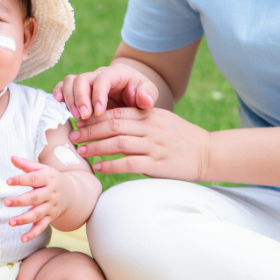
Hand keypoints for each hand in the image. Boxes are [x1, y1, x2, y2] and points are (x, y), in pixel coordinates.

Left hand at [4, 155, 73, 241]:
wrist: (72, 192)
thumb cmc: (51, 178)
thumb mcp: (42, 169)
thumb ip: (27, 164)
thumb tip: (11, 157)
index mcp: (48, 178)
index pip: (33, 179)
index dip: (21, 180)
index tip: (8, 181)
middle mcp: (51, 193)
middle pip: (35, 198)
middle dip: (21, 201)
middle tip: (6, 202)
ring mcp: (51, 207)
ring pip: (38, 214)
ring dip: (24, 219)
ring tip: (11, 222)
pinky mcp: (51, 218)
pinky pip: (42, 227)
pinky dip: (33, 234)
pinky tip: (22, 239)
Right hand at [54, 63, 157, 119]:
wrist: (130, 90)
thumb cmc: (139, 92)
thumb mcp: (148, 91)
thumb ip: (148, 94)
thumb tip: (145, 100)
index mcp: (115, 73)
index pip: (102, 79)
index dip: (98, 95)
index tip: (99, 112)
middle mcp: (97, 74)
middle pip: (82, 79)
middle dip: (80, 98)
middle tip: (84, 117)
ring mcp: (86, 81)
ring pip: (70, 82)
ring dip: (69, 99)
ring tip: (75, 116)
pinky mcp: (78, 90)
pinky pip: (63, 86)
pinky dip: (58, 94)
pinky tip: (59, 105)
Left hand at [71, 107, 210, 181]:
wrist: (207, 152)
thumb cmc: (180, 137)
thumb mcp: (160, 120)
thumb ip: (139, 120)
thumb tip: (111, 122)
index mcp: (149, 114)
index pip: (115, 112)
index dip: (94, 117)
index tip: (78, 122)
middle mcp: (150, 127)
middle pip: (113, 125)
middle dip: (89, 130)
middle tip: (73, 136)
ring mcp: (154, 145)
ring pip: (118, 143)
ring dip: (96, 147)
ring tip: (81, 151)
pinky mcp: (158, 164)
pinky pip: (129, 163)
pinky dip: (111, 165)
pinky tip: (99, 167)